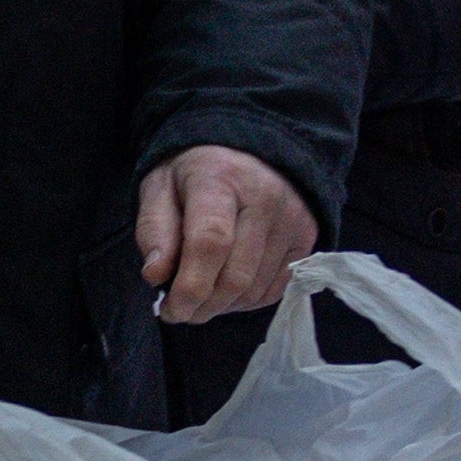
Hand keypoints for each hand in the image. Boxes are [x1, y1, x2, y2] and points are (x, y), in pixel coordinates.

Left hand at [137, 145, 316, 325]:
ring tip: (202, 296)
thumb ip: (154, 231)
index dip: (190, 287)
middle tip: (180, 311)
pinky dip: (246, 301)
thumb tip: (156, 276)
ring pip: (255, 290)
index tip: (170, 310)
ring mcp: (291, 217)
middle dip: (203, 306)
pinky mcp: (307, 235)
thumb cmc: (194, 175)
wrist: (247, 149)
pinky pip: (275, 290)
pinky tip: (228, 289)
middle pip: (235, 276)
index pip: (211, 242)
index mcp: (220, 178)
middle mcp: (265, 196)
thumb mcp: (159, 188)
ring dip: (223, 306)